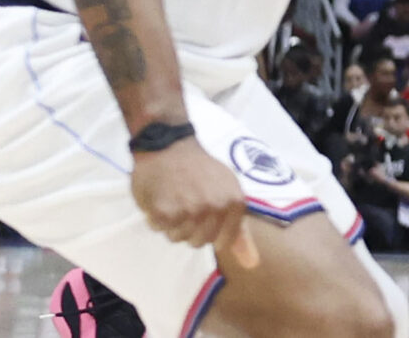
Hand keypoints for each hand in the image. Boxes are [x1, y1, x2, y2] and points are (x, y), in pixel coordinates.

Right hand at [129, 137, 260, 268]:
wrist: (170, 144)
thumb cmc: (200, 170)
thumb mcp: (228, 193)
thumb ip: (240, 232)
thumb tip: (251, 264)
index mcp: (235, 203)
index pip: (222, 242)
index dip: (209, 229)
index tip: (204, 208)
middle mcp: (216, 207)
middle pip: (199, 243)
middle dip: (189, 227)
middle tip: (186, 199)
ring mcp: (191, 210)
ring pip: (178, 238)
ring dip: (172, 223)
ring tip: (174, 196)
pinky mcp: (166, 211)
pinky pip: (160, 229)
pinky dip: (157, 217)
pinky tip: (161, 197)